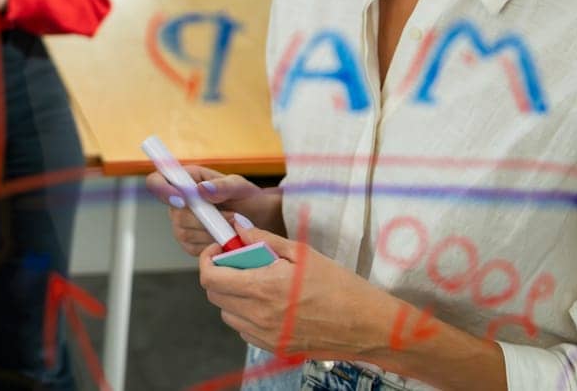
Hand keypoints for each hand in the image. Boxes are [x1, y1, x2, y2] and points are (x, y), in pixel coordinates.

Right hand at [146, 166, 283, 254]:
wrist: (258, 220)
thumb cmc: (246, 197)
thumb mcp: (239, 186)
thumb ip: (222, 186)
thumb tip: (201, 189)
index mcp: (184, 180)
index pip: (156, 182)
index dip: (162, 190)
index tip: (182, 199)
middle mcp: (177, 203)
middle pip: (175, 214)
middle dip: (203, 219)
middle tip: (231, 216)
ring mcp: (181, 225)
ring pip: (184, 233)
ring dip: (211, 232)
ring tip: (233, 226)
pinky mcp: (189, 244)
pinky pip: (192, 248)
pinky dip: (211, 245)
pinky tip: (225, 238)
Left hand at [197, 227, 394, 360]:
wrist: (369, 325)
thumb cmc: (340, 286)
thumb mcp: (302, 253)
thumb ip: (263, 239)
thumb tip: (237, 228)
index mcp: (263, 287)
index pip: (210, 278)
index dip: (208, 259)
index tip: (219, 249)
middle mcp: (259, 315)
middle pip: (215, 296)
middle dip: (220, 274)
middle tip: (240, 262)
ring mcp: (266, 336)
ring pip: (228, 315)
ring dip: (232, 296)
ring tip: (256, 283)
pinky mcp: (275, 348)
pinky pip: (245, 330)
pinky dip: (246, 315)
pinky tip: (268, 304)